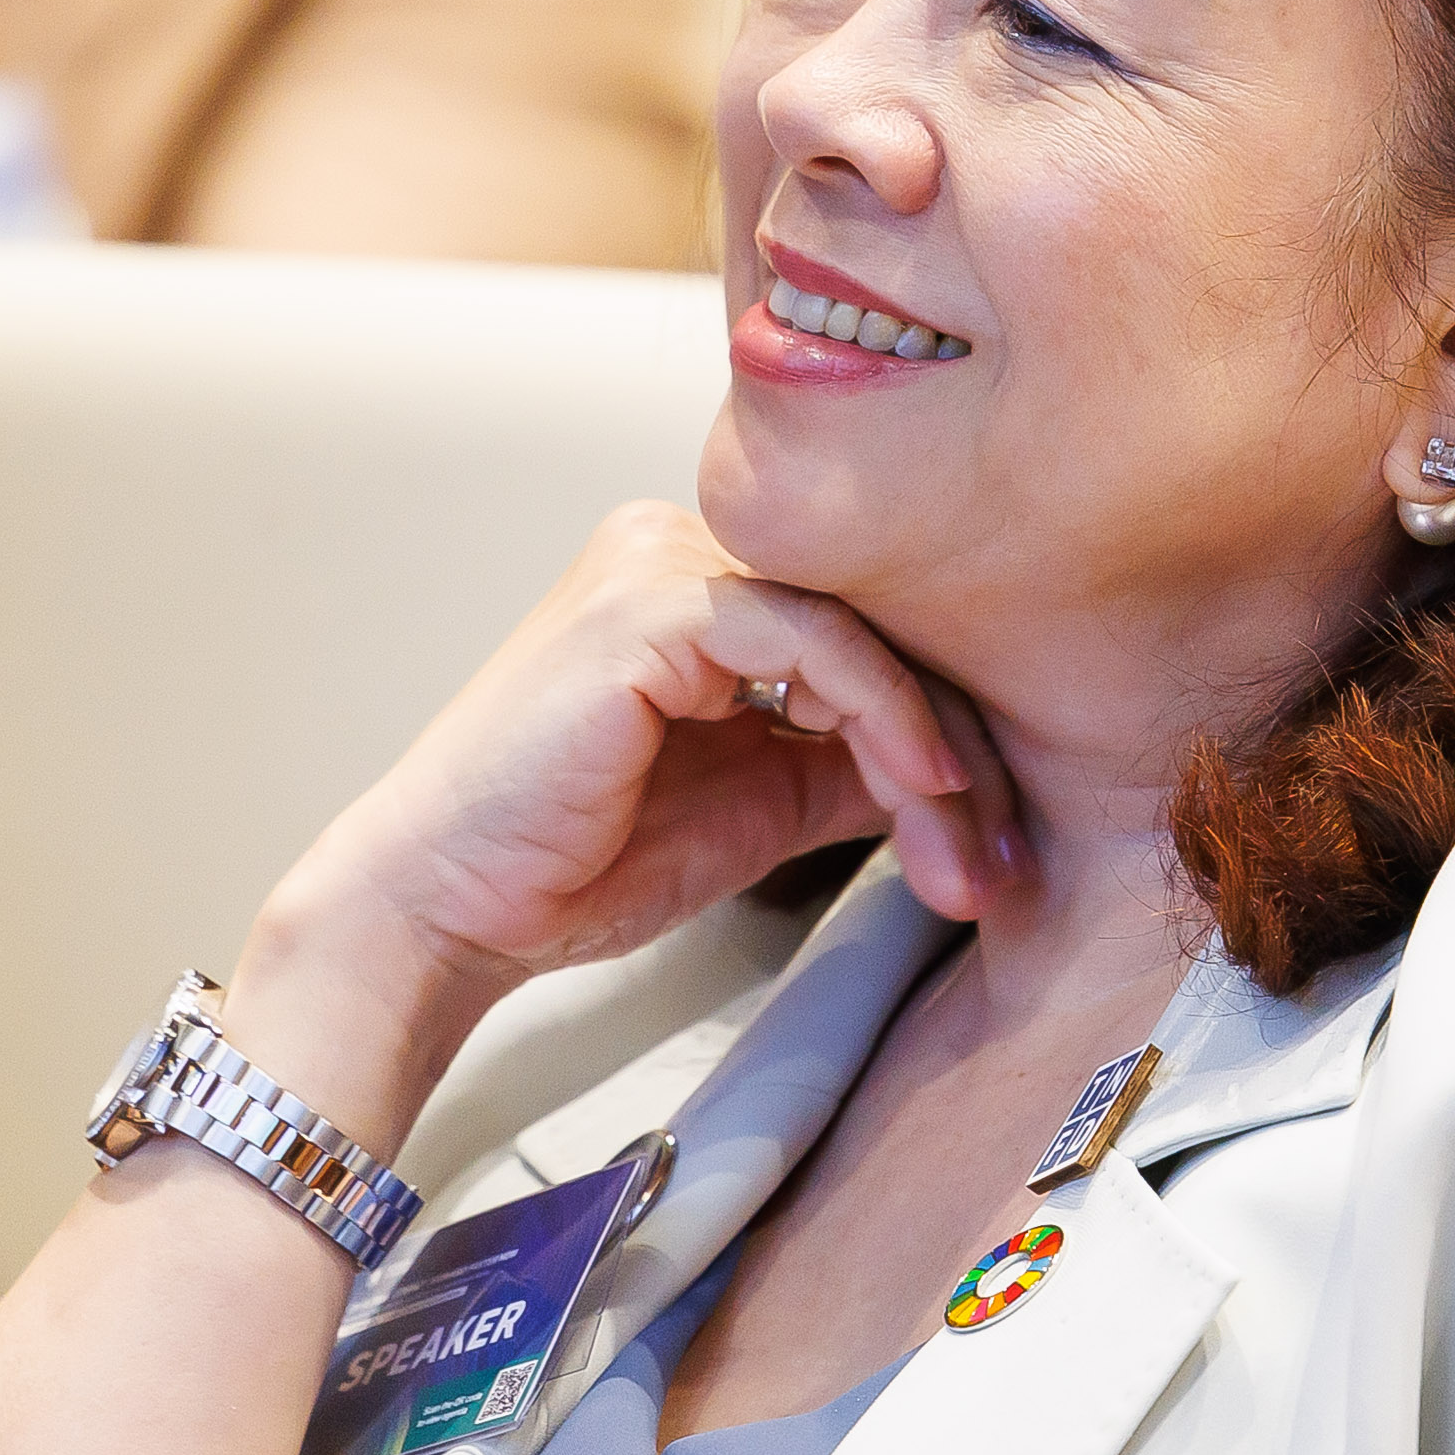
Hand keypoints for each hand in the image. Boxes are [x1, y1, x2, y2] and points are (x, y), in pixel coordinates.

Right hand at [228, 507, 1021, 1131]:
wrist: (451, 908)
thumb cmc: (577, 860)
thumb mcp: (764, 804)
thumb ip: (854, 764)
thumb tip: (972, 772)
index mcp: (701, 583)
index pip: (871, 631)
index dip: (955, 734)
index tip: (1002, 848)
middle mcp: (680, 546)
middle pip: (878, 624)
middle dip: (960, 754)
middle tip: (1003, 864)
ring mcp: (658, 563)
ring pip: (859, 629)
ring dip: (934, 750)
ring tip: (965, 853)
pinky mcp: (647, 603)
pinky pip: (810, 638)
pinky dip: (882, 713)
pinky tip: (919, 788)